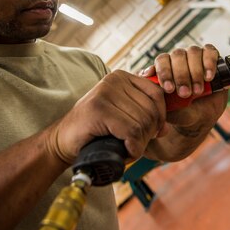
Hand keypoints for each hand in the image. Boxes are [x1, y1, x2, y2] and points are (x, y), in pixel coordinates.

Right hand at [48, 70, 166, 163]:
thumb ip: (143, 115)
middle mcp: (114, 79)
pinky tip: (126, 152)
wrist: (63, 140)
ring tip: (127, 148)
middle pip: (151, 110)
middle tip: (135, 145)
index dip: (160, 117)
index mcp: (122, 77)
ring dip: (140, 143)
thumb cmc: (95, 130)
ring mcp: (105, 93)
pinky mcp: (99, 109)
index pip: (156, 93)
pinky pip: (132, 132)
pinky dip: (133, 148)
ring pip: (142, 123)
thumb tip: (166, 128)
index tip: (153, 132)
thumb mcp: (121, 116)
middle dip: (149, 134)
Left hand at [140, 44, 226, 133]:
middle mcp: (179, 59)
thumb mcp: (167, 108)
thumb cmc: (180, 112)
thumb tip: (145, 75)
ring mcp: (195, 57)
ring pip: (193, 52)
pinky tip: (208, 77)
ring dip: (195, 72)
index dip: (165, 72)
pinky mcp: (212, 58)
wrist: (202, 118)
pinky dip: (209, 63)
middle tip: (185, 94)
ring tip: (197, 91)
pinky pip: (210, 52)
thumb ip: (156, 93)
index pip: (162, 60)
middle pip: (177, 55)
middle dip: (181, 76)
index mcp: (165, 67)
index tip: (169, 90)